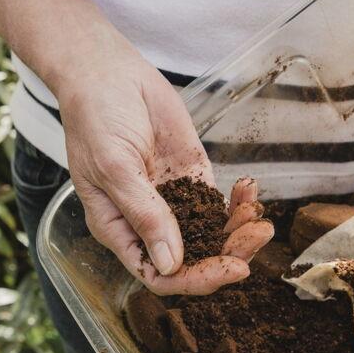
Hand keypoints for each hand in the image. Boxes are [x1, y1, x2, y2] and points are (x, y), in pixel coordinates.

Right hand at [56, 39, 272, 295]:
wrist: (107, 73)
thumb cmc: (95, 118)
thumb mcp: (115, 168)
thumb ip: (144, 214)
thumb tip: (170, 264)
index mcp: (118, 229)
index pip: (158, 274)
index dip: (194, 279)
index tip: (230, 268)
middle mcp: (146, 222)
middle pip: (192, 259)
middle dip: (228, 254)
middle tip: (257, 236)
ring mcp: (171, 200)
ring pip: (211, 234)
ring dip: (238, 231)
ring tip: (259, 215)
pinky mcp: (191, 176)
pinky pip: (219, 203)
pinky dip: (239, 202)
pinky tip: (250, 190)